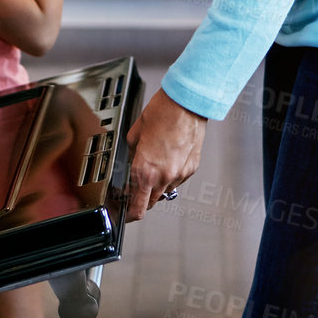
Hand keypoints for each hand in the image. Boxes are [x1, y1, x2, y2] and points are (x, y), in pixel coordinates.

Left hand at [124, 89, 205, 221]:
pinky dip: (171, 175)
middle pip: (151, 202)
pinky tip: (167, 159)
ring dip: (157, 186)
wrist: (186, 103)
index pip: (137, 207)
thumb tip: (133, 162)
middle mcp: (164, 176)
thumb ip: (132, 155)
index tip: (126, 212)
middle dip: (142, 198)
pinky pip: (178, 180)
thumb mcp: (134, 135)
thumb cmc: (162, 113)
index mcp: (145, 171)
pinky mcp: (191, 167)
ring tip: (155, 166)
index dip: (129, 214)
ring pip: (165, 191)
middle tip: (136, 187)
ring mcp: (180, 173)